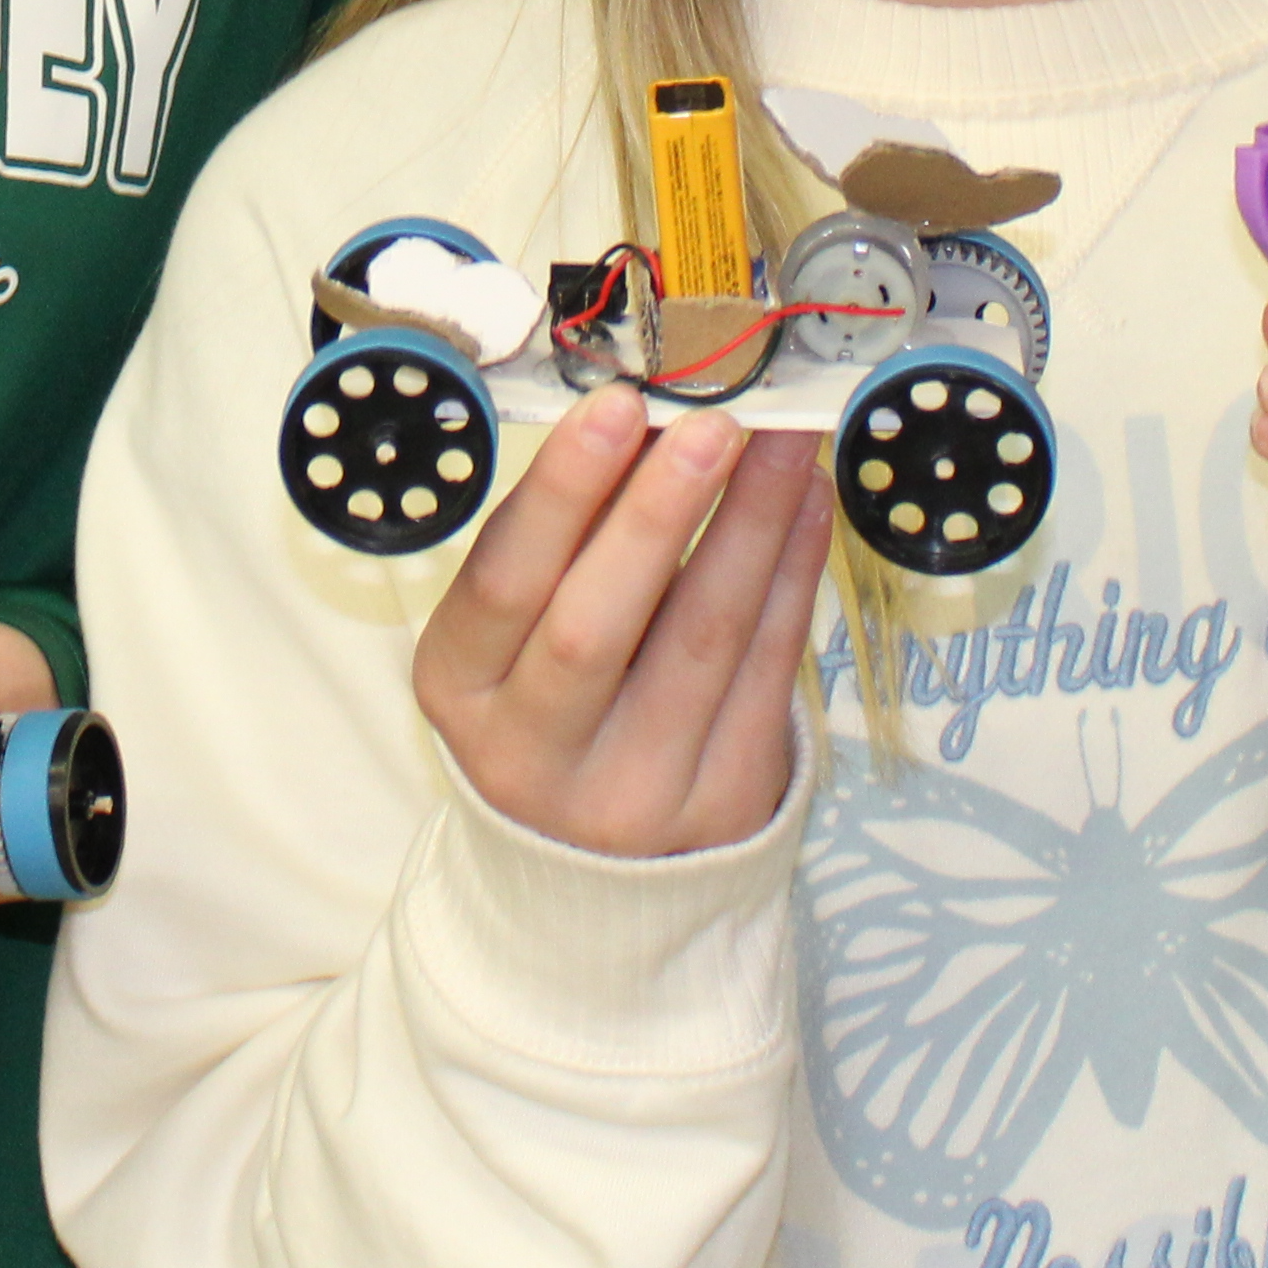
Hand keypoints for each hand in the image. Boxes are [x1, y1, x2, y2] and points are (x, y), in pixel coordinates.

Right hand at [411, 391, 834, 859]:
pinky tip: (807, 504)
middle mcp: (535, 754)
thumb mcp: (513, 630)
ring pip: (703, 642)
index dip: (561, 494)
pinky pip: (768, 672)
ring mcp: (635, 790)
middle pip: (596, 626)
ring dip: (751, 525)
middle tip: (713, 423)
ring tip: (785, 438)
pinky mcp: (724, 802)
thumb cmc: (547, 693)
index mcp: (460, 689)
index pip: (502, 585)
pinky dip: (793, 575)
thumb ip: (563, 539)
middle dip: (659, 514)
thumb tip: (649, 411)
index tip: (617, 404)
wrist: (594, 863)